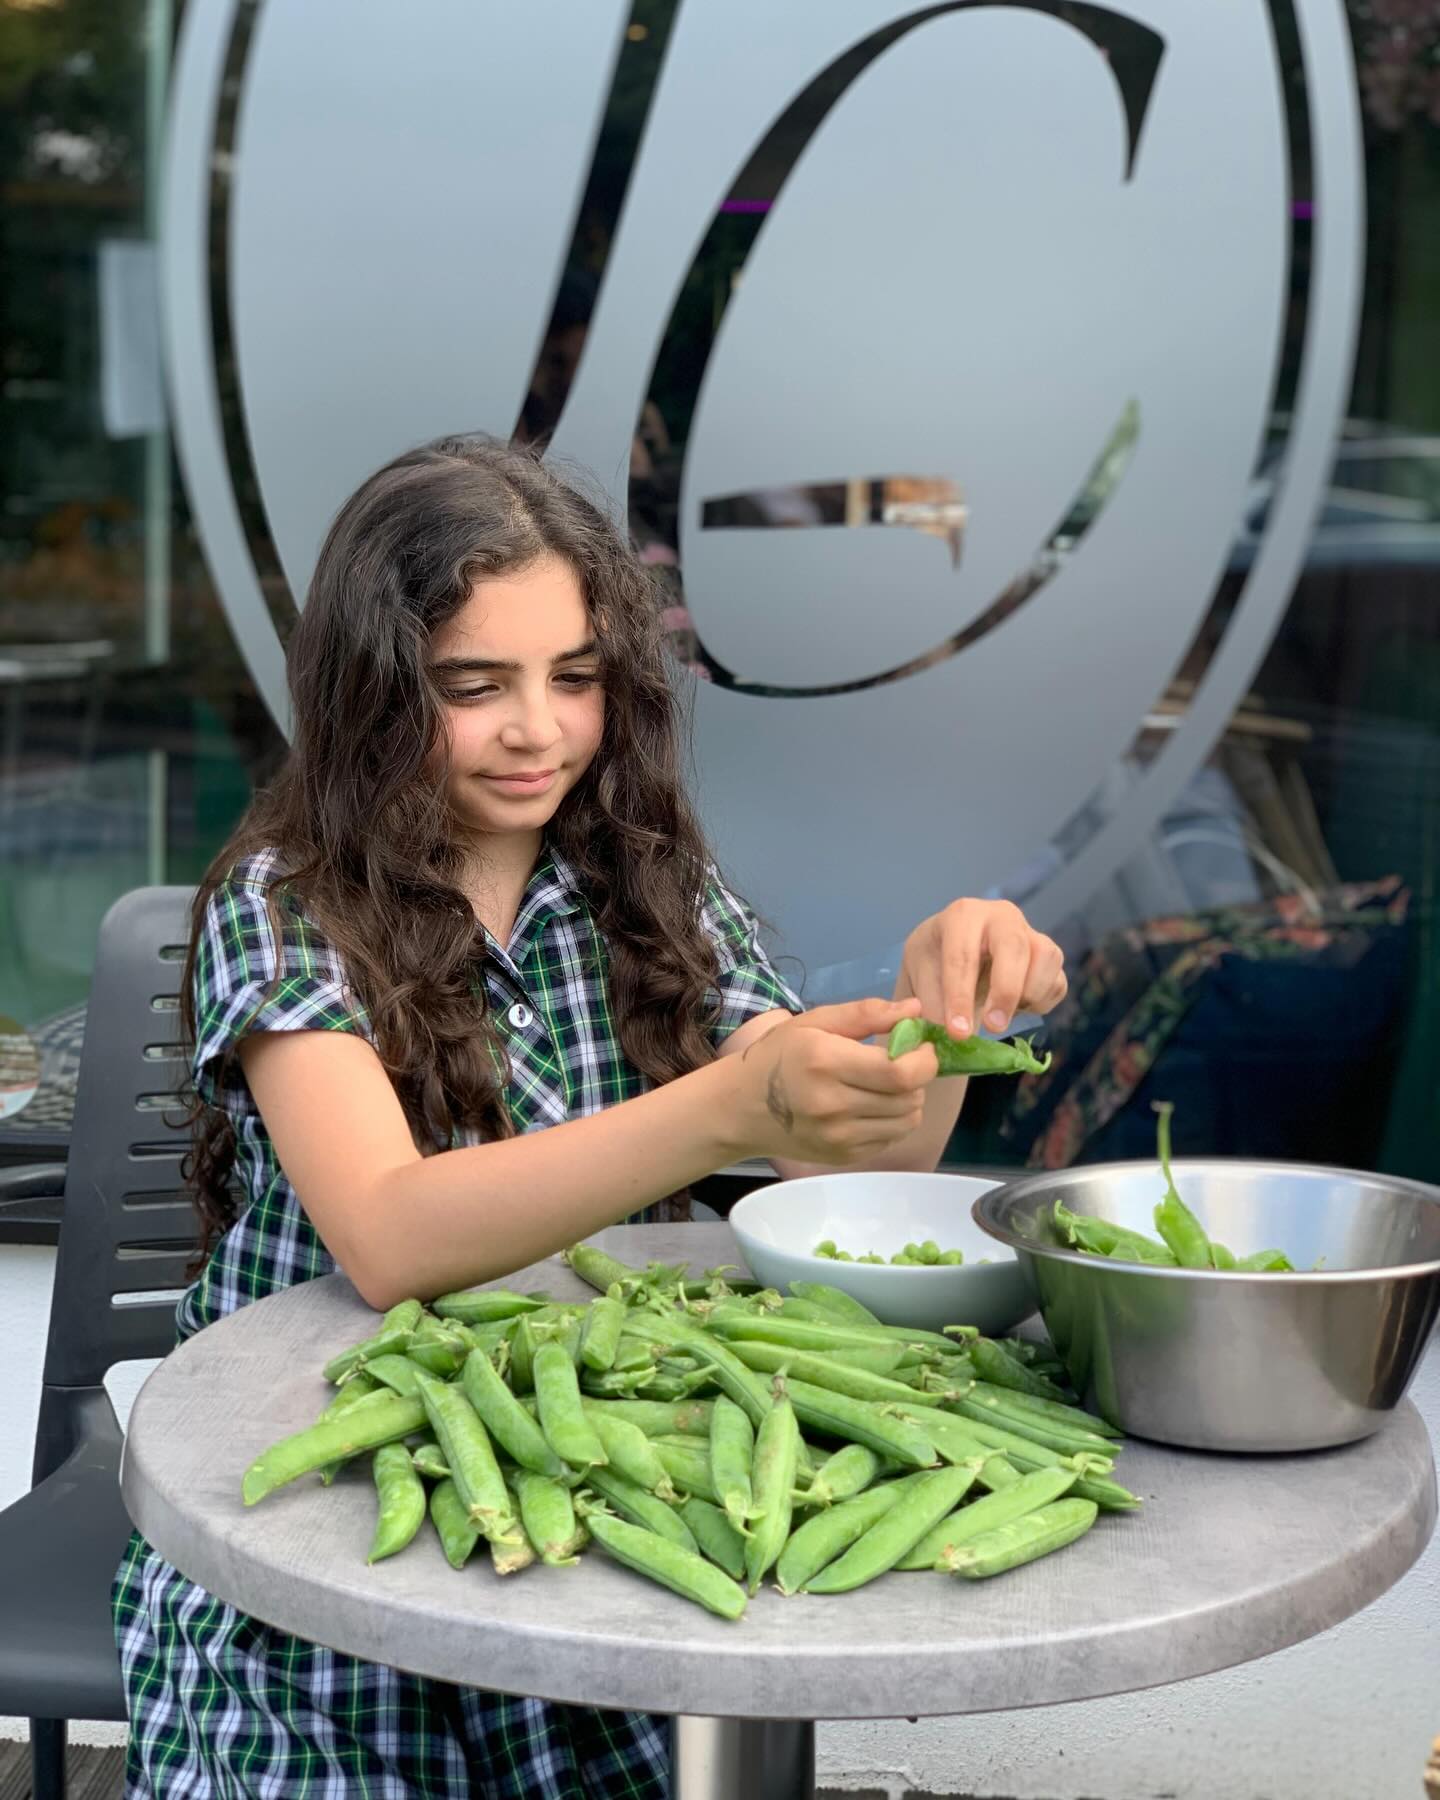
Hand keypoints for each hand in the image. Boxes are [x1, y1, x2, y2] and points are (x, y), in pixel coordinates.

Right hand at [729, 996, 938, 1165]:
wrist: (739, 1109)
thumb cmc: (777, 1057)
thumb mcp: (813, 1023)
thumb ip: (866, 1014)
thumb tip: (915, 1009)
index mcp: (826, 1063)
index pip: (900, 1072)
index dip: (924, 1059)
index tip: (920, 1046)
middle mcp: (833, 1105)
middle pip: (909, 1098)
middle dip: (918, 1077)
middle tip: (901, 1062)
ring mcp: (839, 1138)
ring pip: (907, 1121)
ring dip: (909, 1100)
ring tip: (887, 1084)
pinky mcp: (843, 1157)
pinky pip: (891, 1138)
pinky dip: (892, 1120)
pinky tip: (871, 1105)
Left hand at [900, 900, 1065, 1038]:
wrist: (953, 957)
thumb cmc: (935, 964)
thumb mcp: (922, 979)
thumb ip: (934, 1006)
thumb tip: (957, 1037)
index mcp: (963, 915)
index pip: (963, 956)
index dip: (960, 997)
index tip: (958, 1033)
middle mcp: (1002, 916)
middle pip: (1014, 947)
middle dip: (1005, 992)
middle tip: (993, 1027)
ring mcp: (1031, 933)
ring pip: (1046, 959)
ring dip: (1029, 995)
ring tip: (1002, 1014)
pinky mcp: (1050, 957)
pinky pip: (1058, 982)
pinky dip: (1041, 1002)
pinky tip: (1016, 1008)